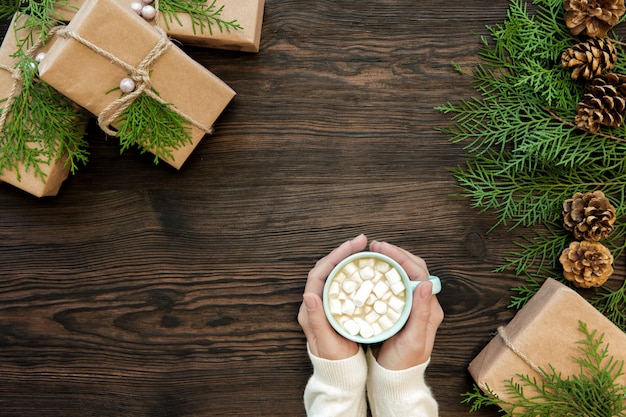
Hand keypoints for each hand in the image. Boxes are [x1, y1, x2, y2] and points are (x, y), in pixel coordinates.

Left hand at [298, 234, 367, 359]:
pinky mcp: (335, 307)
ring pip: (335, 274)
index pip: (320, 272)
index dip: (335, 256)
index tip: (354, 245)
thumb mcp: (326, 343)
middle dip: (344, 252)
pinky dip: (353, 272)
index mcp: (310, 308)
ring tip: (365, 250)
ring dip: (348, 260)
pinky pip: (342, 283)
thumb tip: (309, 294)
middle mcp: (315, 302)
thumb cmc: (333, 362)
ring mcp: (326, 304)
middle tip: (363, 241)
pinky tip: (366, 269)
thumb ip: (317, 320)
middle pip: (328, 268)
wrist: (339, 376)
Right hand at [369, 240, 443, 369]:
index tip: (381, 248)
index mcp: (429, 308)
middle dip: (395, 253)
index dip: (400, 256)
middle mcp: (423, 304)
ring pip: (405, 274)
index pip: (418, 272)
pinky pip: (397, 284)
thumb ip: (421, 312)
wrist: (397, 379)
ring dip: (391, 261)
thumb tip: (426, 283)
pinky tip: (374, 272)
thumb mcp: (413, 340)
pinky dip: (386, 273)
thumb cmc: (404, 362)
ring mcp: (413, 306)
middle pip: (413, 268)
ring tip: (373, 254)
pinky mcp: (403, 309)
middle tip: (374, 247)